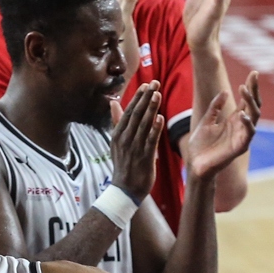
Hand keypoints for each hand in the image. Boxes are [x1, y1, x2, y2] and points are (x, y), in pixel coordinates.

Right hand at [109, 81, 162, 202]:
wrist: (125, 190)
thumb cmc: (124, 164)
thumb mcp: (117, 142)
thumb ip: (117, 121)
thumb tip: (113, 102)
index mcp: (118, 134)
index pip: (129, 111)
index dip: (138, 97)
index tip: (146, 84)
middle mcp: (125, 139)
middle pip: (136, 114)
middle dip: (146, 97)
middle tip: (155, 82)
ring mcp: (134, 148)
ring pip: (143, 124)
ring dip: (151, 108)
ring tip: (157, 94)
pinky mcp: (144, 158)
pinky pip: (150, 141)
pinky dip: (154, 129)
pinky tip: (160, 118)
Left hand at [184, 73, 258, 182]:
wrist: (195, 165)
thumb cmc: (200, 145)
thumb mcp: (206, 121)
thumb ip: (215, 107)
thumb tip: (225, 91)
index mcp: (233, 120)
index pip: (246, 100)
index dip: (250, 87)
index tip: (253, 73)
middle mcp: (240, 126)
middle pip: (253, 105)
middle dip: (254, 90)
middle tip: (253, 76)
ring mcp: (242, 136)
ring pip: (254, 117)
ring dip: (250, 103)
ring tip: (244, 90)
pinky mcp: (240, 147)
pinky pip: (249, 134)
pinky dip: (247, 124)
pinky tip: (242, 114)